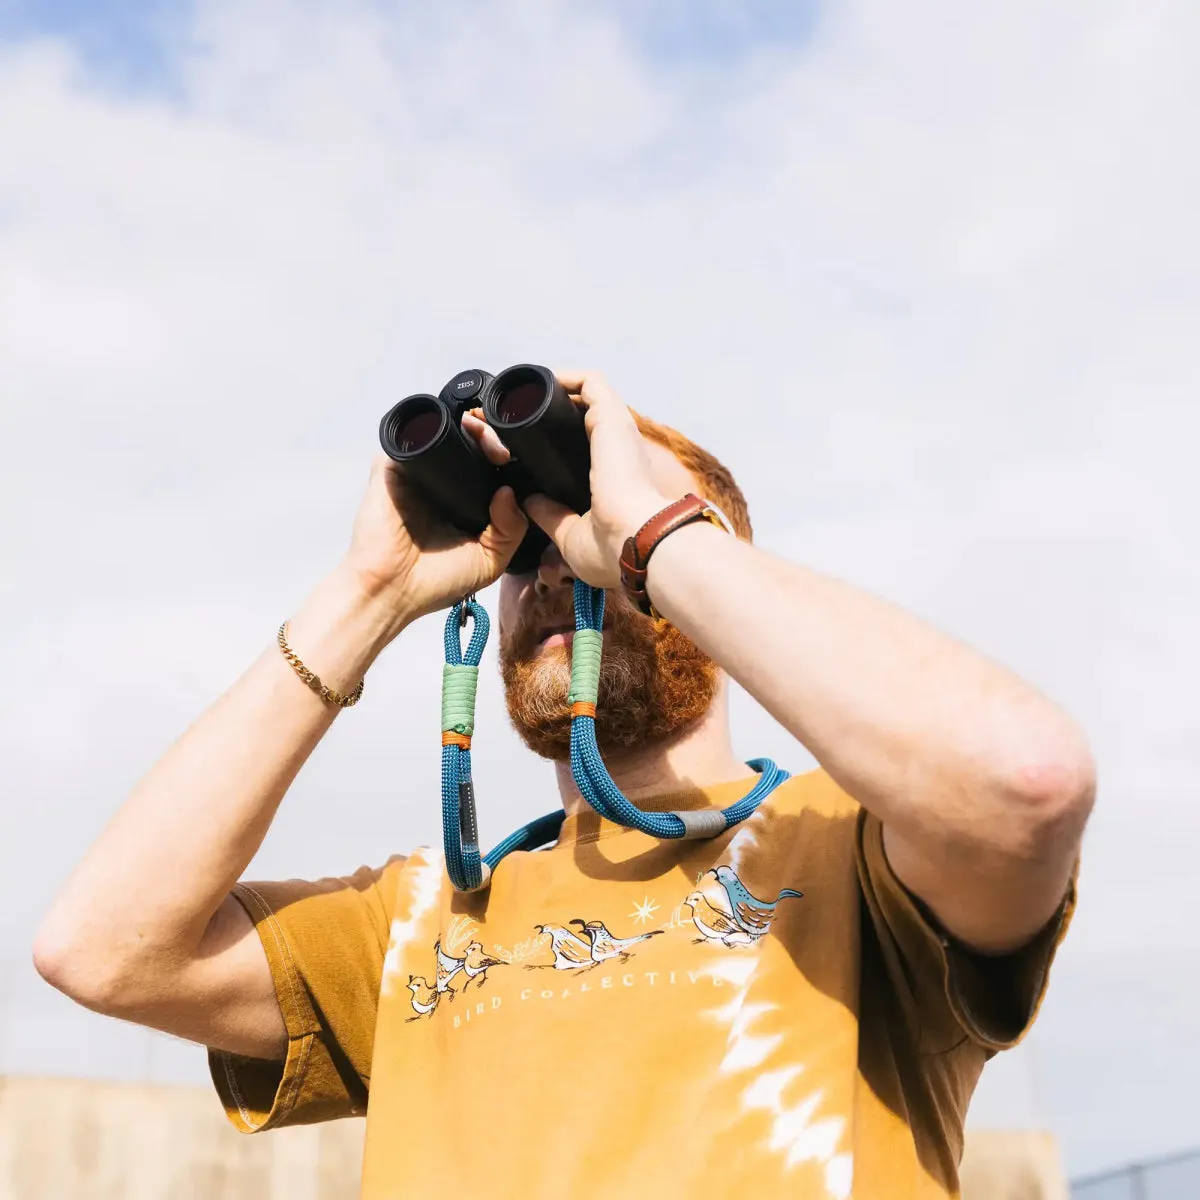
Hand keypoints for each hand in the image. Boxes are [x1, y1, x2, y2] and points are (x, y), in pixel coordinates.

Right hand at [342, 419, 526, 623]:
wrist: (391, 591)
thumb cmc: (437, 581)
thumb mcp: (490, 560)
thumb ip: (511, 528)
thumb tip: (508, 491)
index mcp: (466, 500)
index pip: (491, 465)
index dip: (508, 454)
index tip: (519, 458)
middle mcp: (443, 481)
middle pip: (471, 442)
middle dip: (492, 434)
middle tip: (502, 447)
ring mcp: (417, 471)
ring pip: (445, 432)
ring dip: (468, 426)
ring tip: (485, 435)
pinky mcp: (392, 465)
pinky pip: (413, 434)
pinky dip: (433, 427)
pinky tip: (457, 435)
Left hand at [522, 370, 670, 588]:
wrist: (634, 542)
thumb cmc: (614, 548)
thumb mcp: (572, 536)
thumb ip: (551, 515)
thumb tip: (530, 501)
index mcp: (614, 477)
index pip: (586, 446)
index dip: (556, 440)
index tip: (520, 442)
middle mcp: (619, 449)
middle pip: (583, 417)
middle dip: (548, 412)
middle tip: (510, 418)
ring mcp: (617, 430)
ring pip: (586, 395)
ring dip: (553, 391)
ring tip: (520, 397)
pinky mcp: (611, 415)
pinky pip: (589, 382)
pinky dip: (565, 377)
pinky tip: (538, 384)